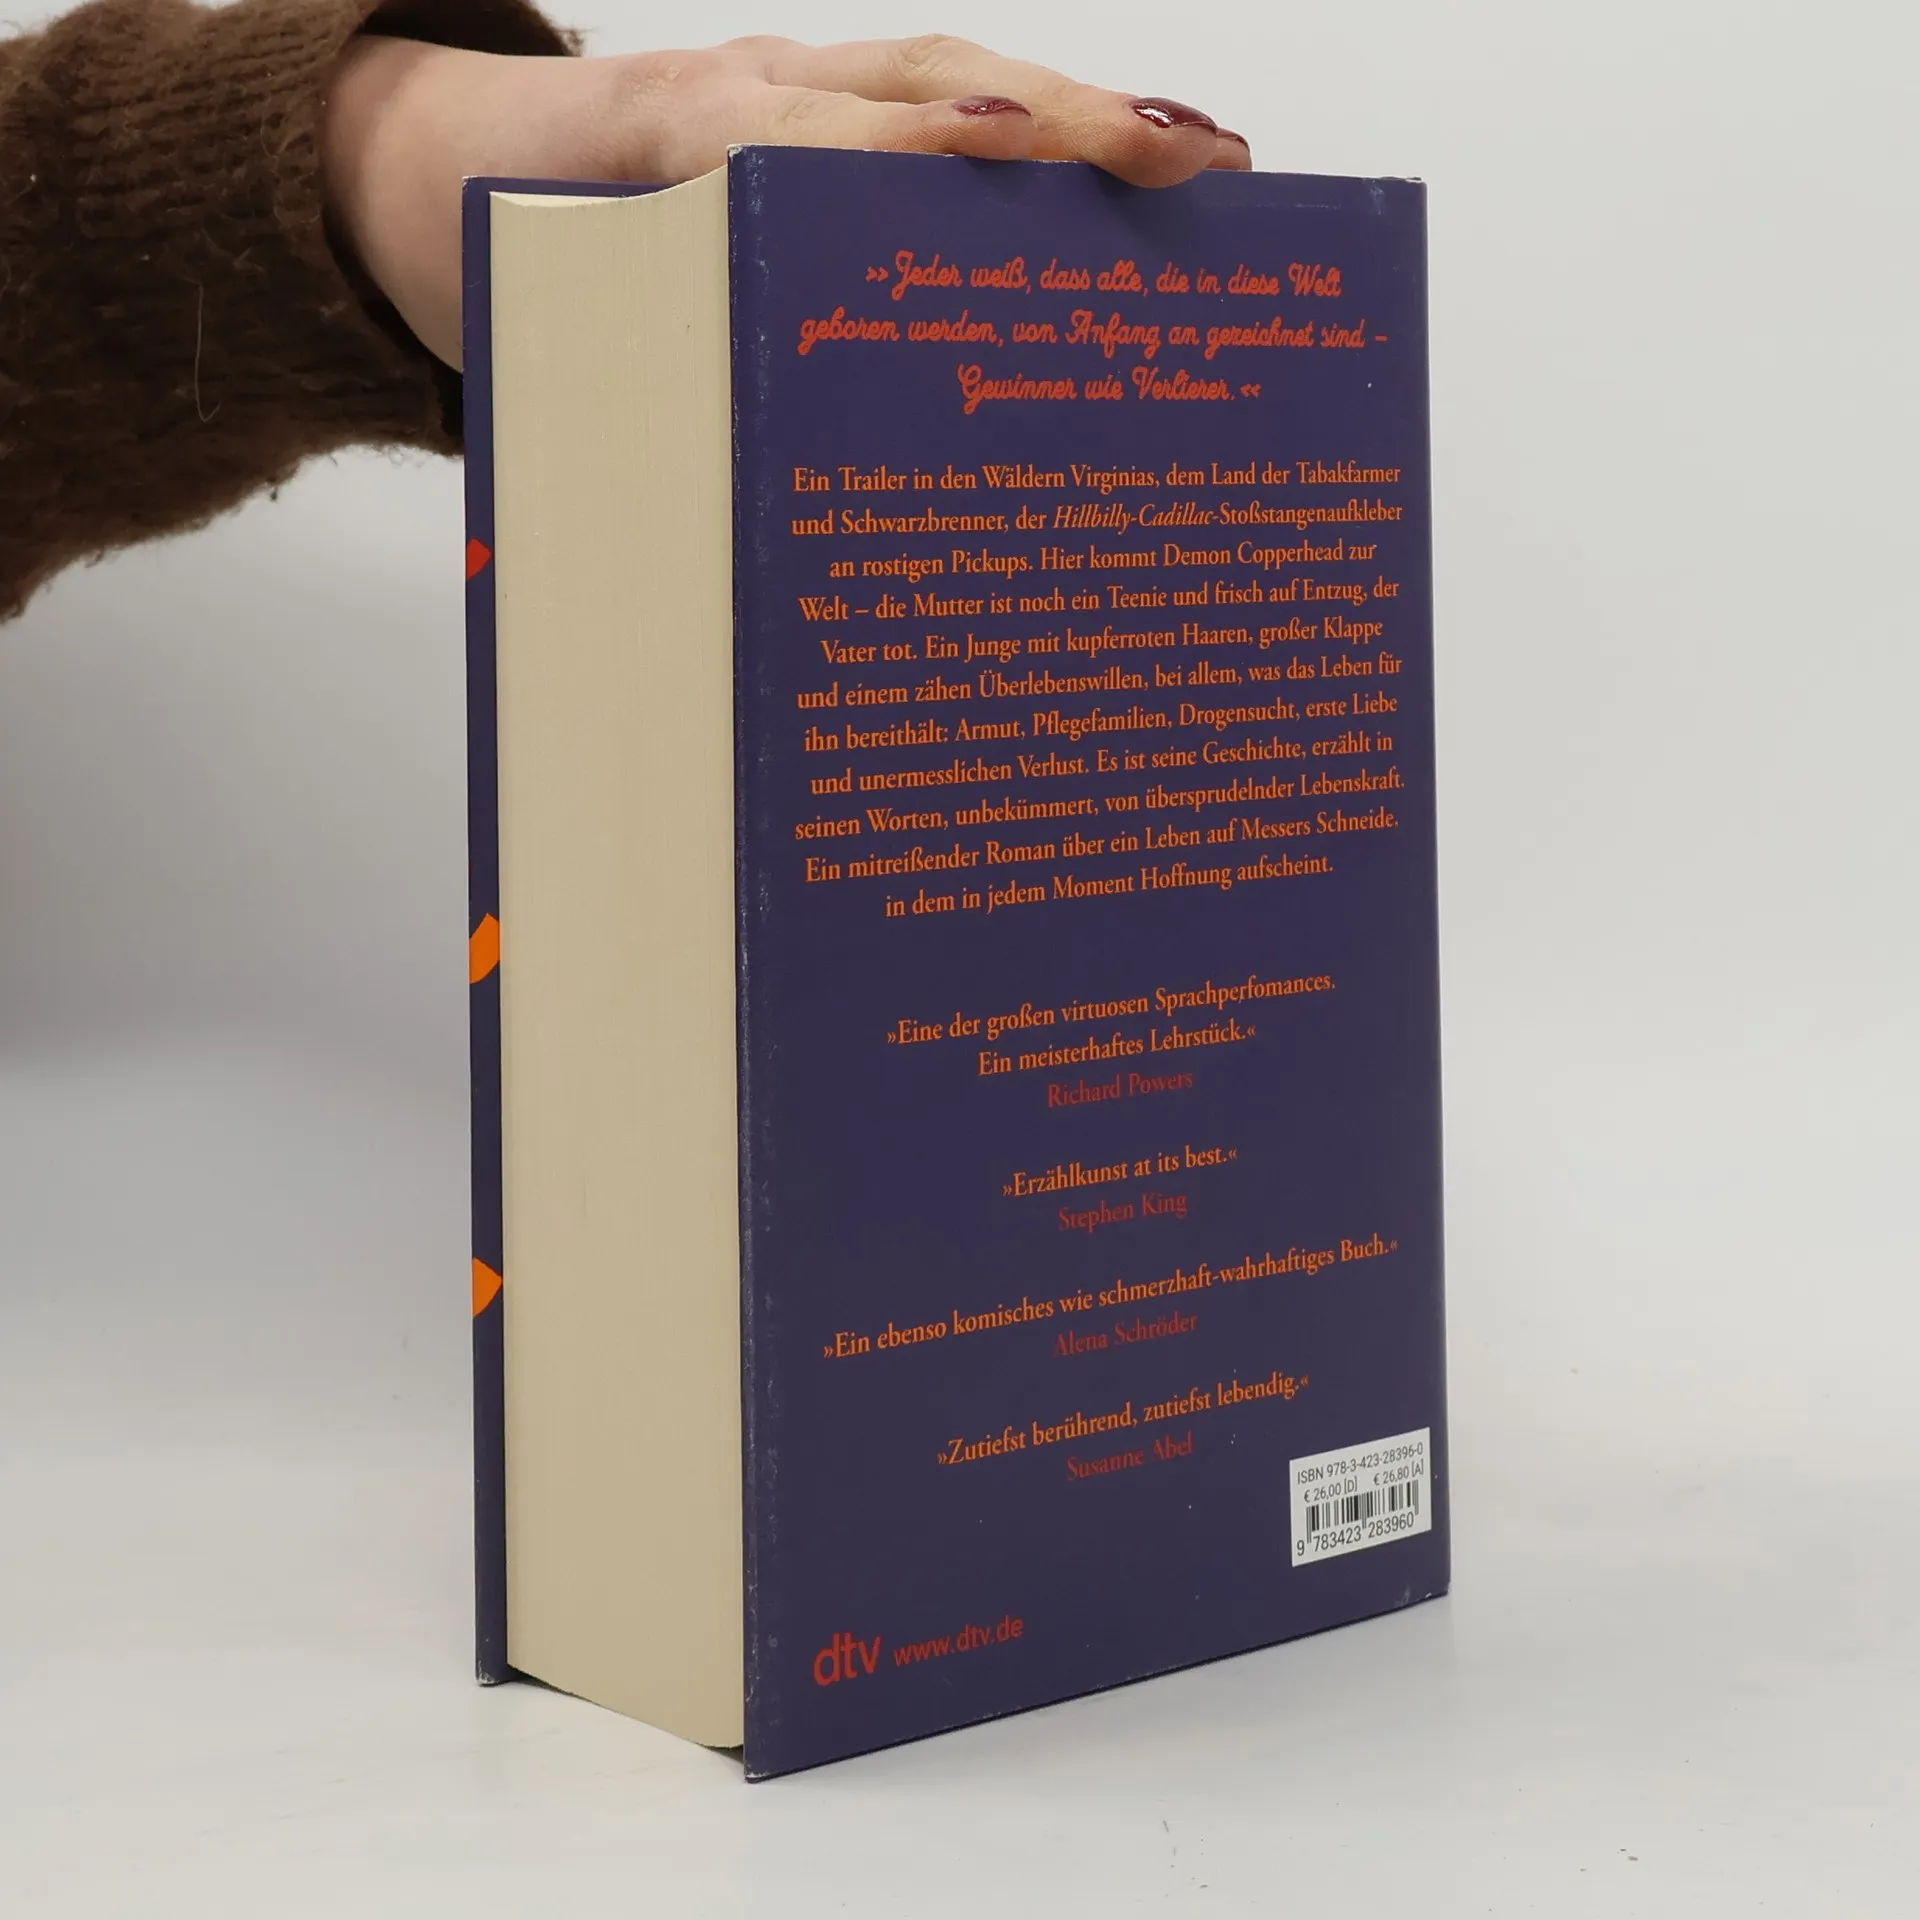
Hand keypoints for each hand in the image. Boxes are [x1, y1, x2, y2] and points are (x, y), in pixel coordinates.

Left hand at [322, 34, 1250, 367]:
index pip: (807, 135)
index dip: (912, 148)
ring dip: (1077, 116)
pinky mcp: (807, 109)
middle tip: (1196, 165)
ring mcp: (786, 89)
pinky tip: (1119, 180)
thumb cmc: (492, 262)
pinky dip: (1029, 141)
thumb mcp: (535, 348)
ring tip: (1208, 163)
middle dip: (1063, 121)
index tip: (1015, 155)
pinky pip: (926, 109)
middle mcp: (747, 95)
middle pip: (925, 81)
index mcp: (670, 145)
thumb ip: (614, 421)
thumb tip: (704, 570)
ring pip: (948, 78)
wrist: (418, 175)